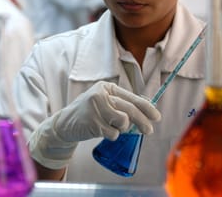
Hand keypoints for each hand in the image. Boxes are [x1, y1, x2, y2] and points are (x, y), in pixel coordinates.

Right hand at [29, 81, 160, 168]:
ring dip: (122, 128)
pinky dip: (111, 135)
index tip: (156, 117)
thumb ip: (121, 106)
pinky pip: (113, 133)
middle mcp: (101, 95)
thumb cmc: (89, 113)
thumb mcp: (104, 103)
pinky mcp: (92, 122)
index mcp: (106, 87)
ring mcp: (95, 108)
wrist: (65, 123)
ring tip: (112, 126)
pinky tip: (102, 131)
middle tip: (149, 130)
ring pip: (123, 121)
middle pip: (130, 109)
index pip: (132, 97)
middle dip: (143, 121)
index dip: (146, 107)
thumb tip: (146, 115)